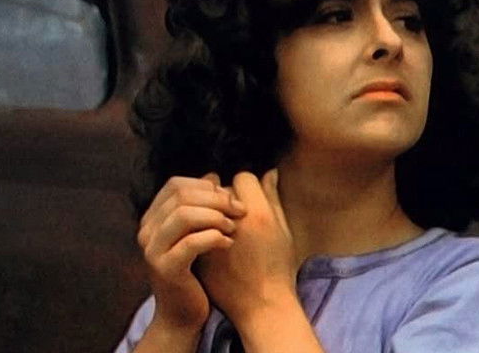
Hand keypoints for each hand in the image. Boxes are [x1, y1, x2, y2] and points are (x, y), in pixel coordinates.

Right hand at [136, 173, 246, 332]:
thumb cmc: (196, 269)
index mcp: (152, 218)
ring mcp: (153, 250)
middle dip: (217, 199)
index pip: (176, 184)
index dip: (206, 185)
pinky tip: (228, 243)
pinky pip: (192, 242)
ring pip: (185, 215)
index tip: (230, 197)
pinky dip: (215, 238)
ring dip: (216, 217)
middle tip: (240, 210)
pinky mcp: (165, 269)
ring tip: (233, 228)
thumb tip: (213, 175)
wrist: (183, 313)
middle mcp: (146, 231)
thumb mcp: (197, 231)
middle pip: (182, 196)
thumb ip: (201, 205)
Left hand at [196, 170, 298, 328]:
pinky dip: (200, 230)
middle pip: (221, 190)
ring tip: (221, 225)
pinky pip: (195, 229)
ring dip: (210, 212)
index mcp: (260, 213)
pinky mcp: (200, 255)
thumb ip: (273, 199)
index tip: (248, 198)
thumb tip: (270, 172)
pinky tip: (209, 240)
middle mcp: (235, 222)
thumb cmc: (279, 269)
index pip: (243, 178)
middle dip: (225, 197)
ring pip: (204, 209)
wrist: (263, 307)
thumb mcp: (284, 231)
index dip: (245, 185)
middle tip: (233, 211)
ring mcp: (214, 238)